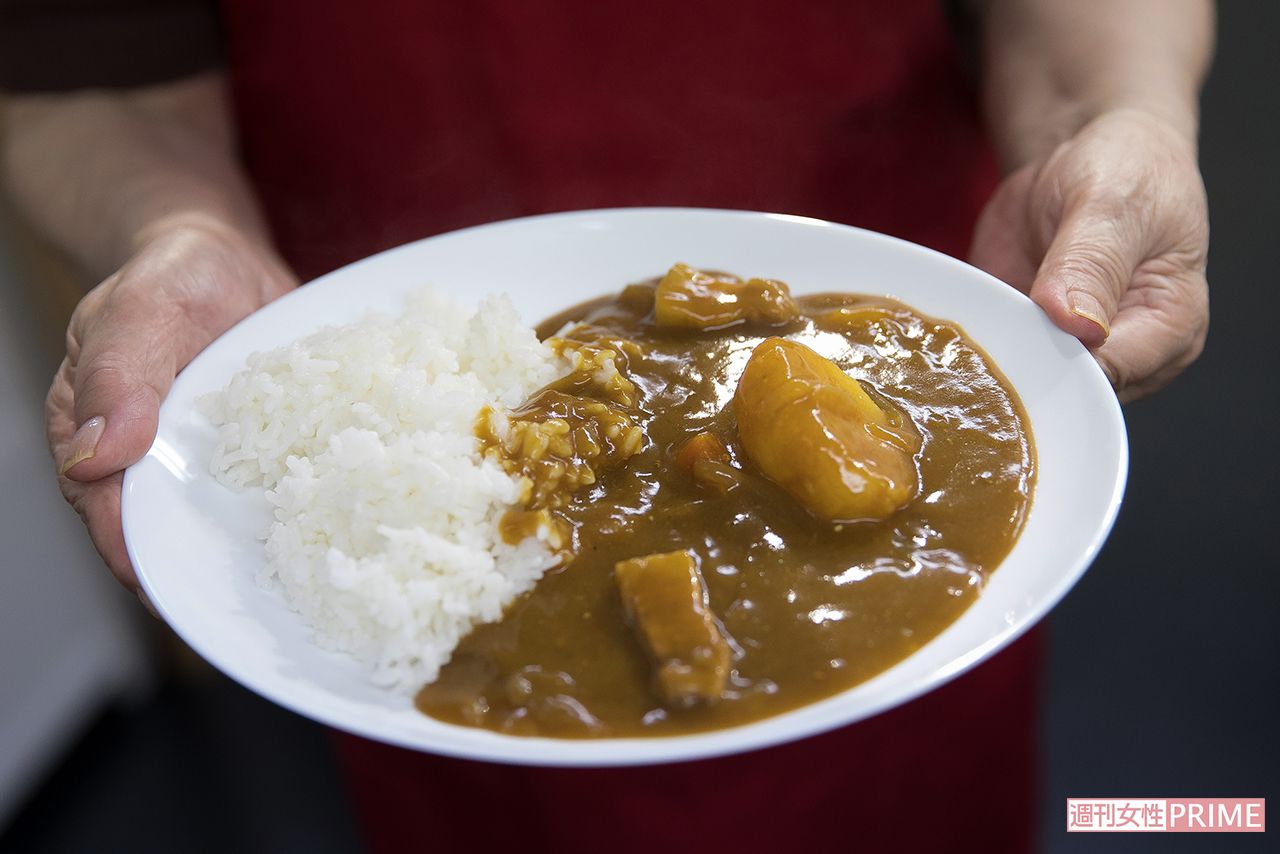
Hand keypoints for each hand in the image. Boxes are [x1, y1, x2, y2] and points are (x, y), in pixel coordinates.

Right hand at [48, 219, 295, 592]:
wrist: (226, 260)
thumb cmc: (174, 274)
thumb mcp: (143, 306)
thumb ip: (119, 372)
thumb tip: (98, 455)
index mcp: (93, 431)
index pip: (103, 507)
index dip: (129, 549)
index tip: (161, 581)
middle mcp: (149, 459)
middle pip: (163, 532)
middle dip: (197, 571)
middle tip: (245, 604)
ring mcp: (205, 462)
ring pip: (219, 523)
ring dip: (251, 552)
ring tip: (296, 583)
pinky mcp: (254, 455)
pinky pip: (268, 492)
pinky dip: (294, 510)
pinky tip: (332, 528)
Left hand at [969, 108, 1208, 401]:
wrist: (1084, 154)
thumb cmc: (1126, 171)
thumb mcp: (1113, 205)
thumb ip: (1092, 265)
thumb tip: (1076, 325)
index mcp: (1170, 328)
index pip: (1111, 375)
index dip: (1063, 362)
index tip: (1024, 328)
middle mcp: (1124, 353)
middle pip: (1065, 389)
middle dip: (1022, 367)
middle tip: (985, 328)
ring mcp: (1070, 351)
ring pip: (1024, 383)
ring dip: (989, 360)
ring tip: (964, 328)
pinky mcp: (1025, 338)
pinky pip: (993, 359)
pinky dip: (969, 348)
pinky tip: (946, 333)